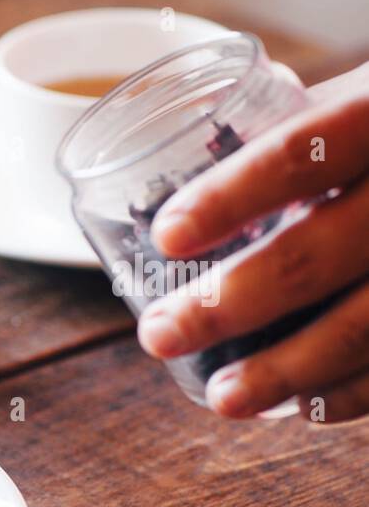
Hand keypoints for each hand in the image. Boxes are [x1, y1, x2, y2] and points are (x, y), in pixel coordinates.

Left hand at [137, 63, 368, 422]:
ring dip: (284, 370)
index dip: (229, 198)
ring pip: (364, 325)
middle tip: (159, 333)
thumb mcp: (361, 100)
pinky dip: (352, 392)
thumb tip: (169, 176)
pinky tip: (303, 406)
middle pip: (316, 254)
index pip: (301, 155)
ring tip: (222, 397)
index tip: (166, 237)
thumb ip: (289, 130)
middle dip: (226, 305)